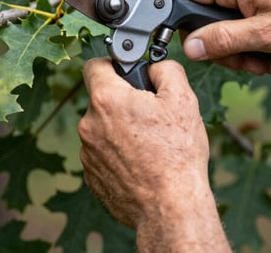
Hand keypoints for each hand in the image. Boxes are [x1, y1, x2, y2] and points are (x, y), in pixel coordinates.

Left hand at [78, 58, 229, 250]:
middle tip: (151, 115)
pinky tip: (142, 163)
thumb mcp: (183, 99)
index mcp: (107, 99)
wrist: (170, 207)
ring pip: (102, 128)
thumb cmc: (177, 154)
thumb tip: (154, 66)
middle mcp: (89, 124)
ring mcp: (87, 153)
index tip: (128, 74)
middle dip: (123, 102)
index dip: (113, 65)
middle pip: (101, 99)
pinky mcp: (91, 176)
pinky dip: (118, 154)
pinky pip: (103, 154)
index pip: (95, 65)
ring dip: (120, 129)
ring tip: (150, 144)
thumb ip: (165, 70)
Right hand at [173, 0, 270, 73]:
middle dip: (224, 42)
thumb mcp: (265, 37)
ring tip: (267, 61)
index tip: (207, 50)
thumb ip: (222, 41)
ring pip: (228, 10)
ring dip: (242, 40)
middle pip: (207, 8)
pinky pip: (245, 4)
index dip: (188, 27)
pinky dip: (254, 27)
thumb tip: (190, 46)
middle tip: (248, 64)